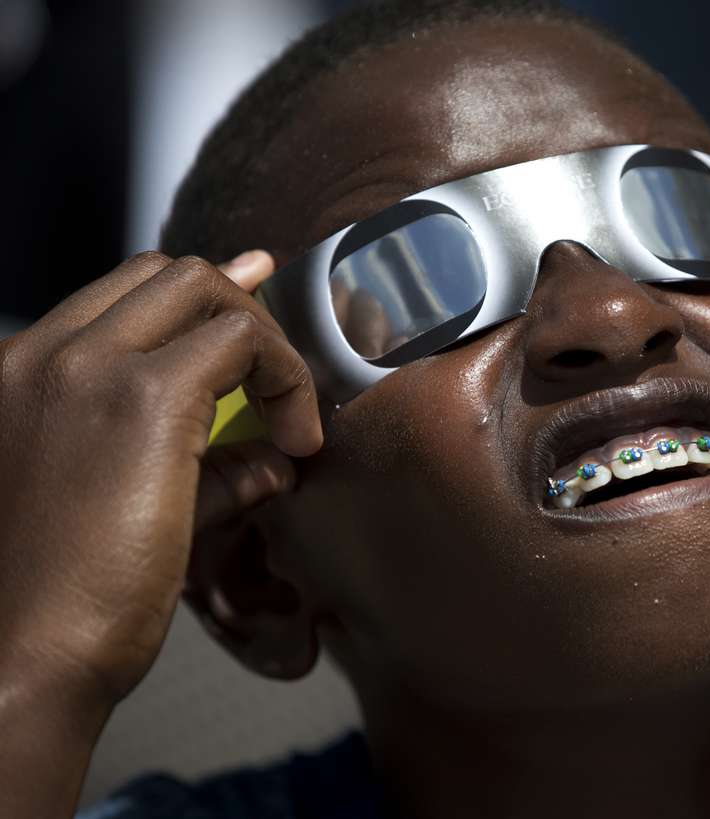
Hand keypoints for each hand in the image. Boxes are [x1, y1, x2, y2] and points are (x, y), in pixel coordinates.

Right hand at [0, 251, 321, 712]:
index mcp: (19, 376)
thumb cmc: (61, 602)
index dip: (201, 299)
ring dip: (263, 340)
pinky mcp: (143, 398)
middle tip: (279, 376)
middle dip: (237, 311)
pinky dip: (285, 376)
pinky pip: (241, 339)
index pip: (119, 296)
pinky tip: (297, 441)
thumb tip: (270, 463)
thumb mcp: (121, 510)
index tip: (256, 306)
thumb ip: (199, 472)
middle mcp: (44, 356)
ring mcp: (87, 368)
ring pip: (202, 287)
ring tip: (289, 420)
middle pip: (164, 274)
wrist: (19, 658)